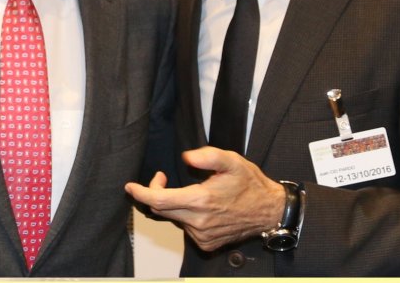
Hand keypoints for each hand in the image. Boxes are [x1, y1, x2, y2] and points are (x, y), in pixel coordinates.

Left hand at [126, 146, 285, 250]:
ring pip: (174, 218)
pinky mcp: (206, 243)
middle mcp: (198, 221)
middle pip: (161, 210)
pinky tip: (202, 207)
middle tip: (163, 178)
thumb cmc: (250, 185)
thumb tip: (186, 158)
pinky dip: (186, 216)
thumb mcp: (231, 161)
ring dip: (174, 204)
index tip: (130, 186)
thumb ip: (207, 156)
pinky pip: (186, 228)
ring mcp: (202, 235)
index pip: (158, 201)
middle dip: (155, 193)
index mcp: (200, 200)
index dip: (141, 193)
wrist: (268, 211)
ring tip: (191, 192)